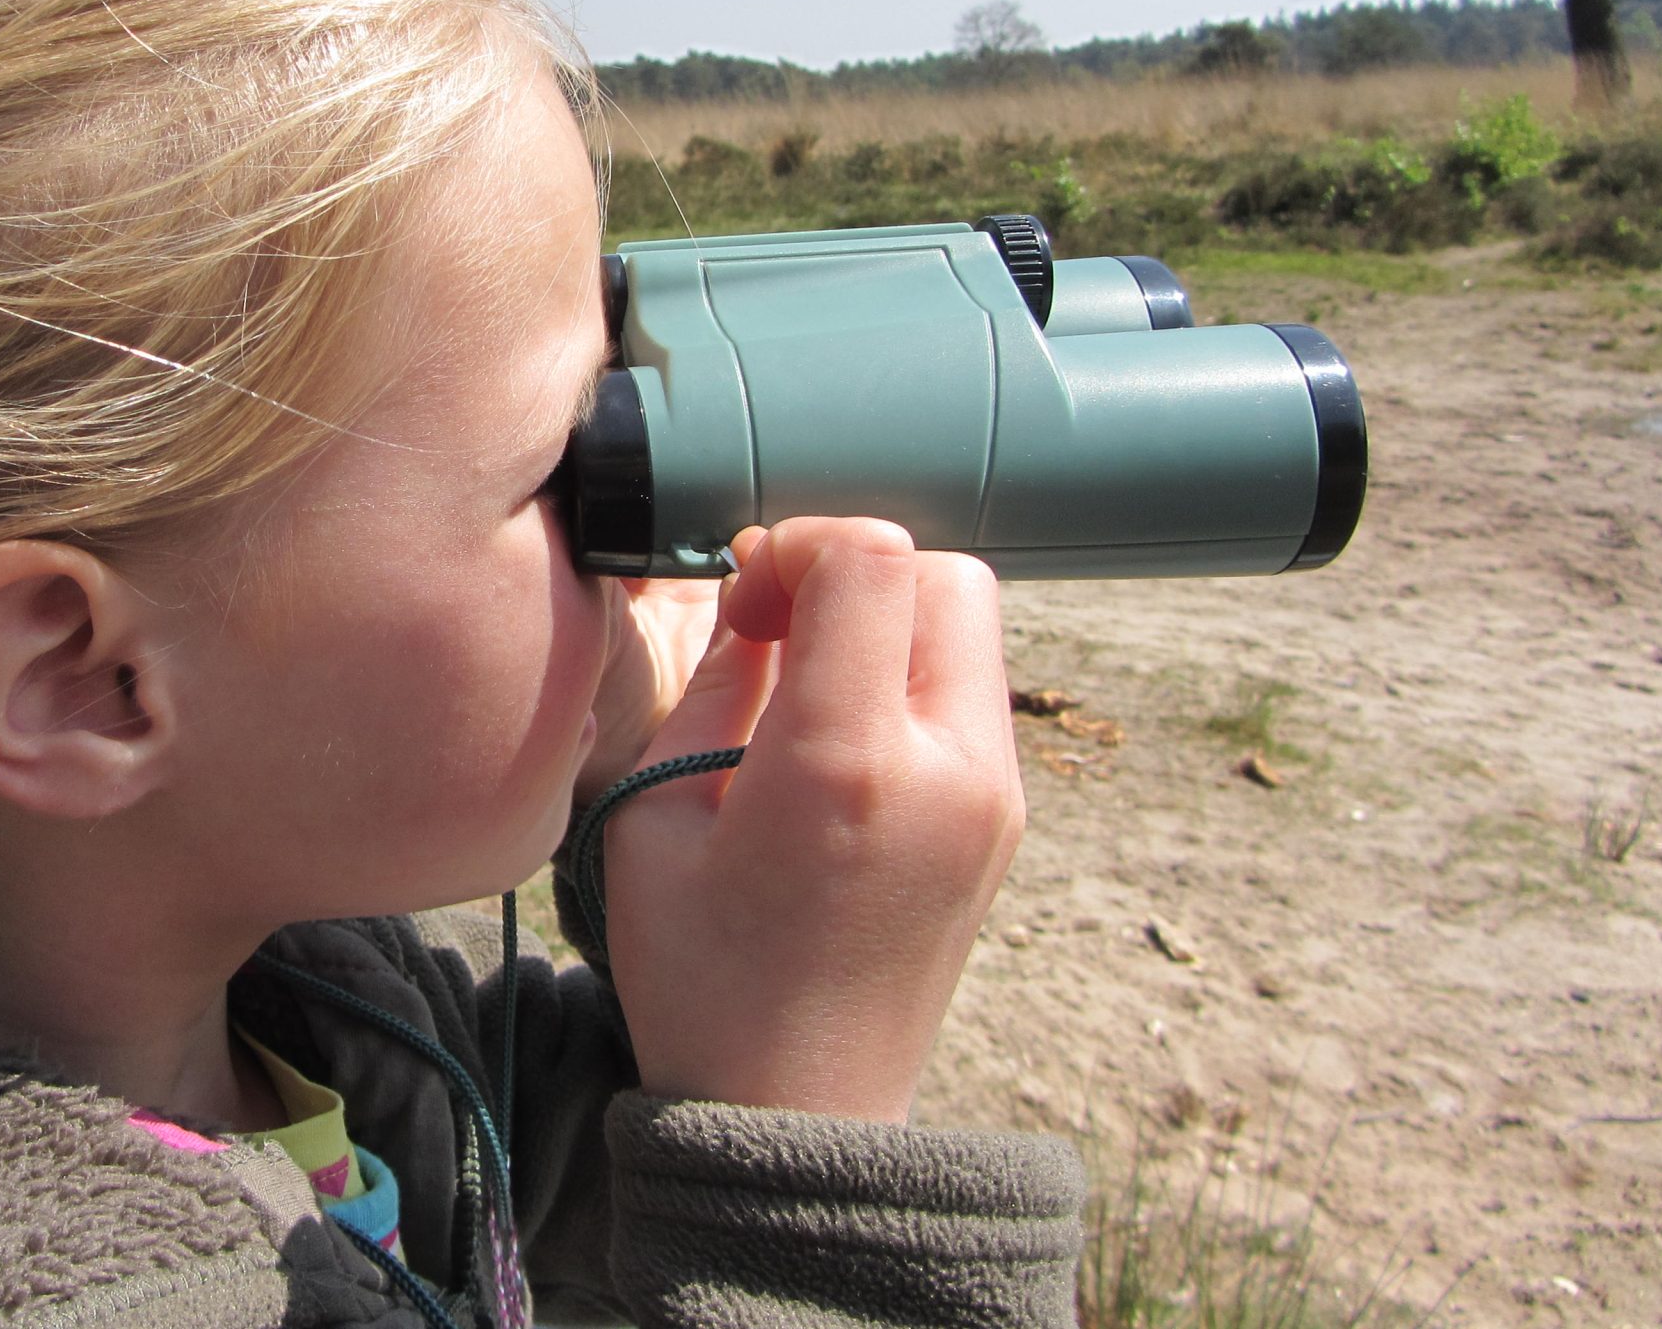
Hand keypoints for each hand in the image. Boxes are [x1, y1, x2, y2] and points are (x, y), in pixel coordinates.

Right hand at [596, 518, 1021, 1122]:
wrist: (796, 1115)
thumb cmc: (701, 979)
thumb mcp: (656, 819)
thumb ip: (714, 686)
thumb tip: (752, 602)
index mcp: (845, 764)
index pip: (873, 561)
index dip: (797, 545)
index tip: (744, 600)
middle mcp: (947, 770)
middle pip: (945, 572)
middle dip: (853, 572)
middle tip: (777, 628)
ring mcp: (996, 798)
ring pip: (972, 623)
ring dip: (890, 621)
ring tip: (807, 685)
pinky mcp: (1005, 820)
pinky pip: (975, 691)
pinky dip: (914, 674)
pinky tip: (842, 732)